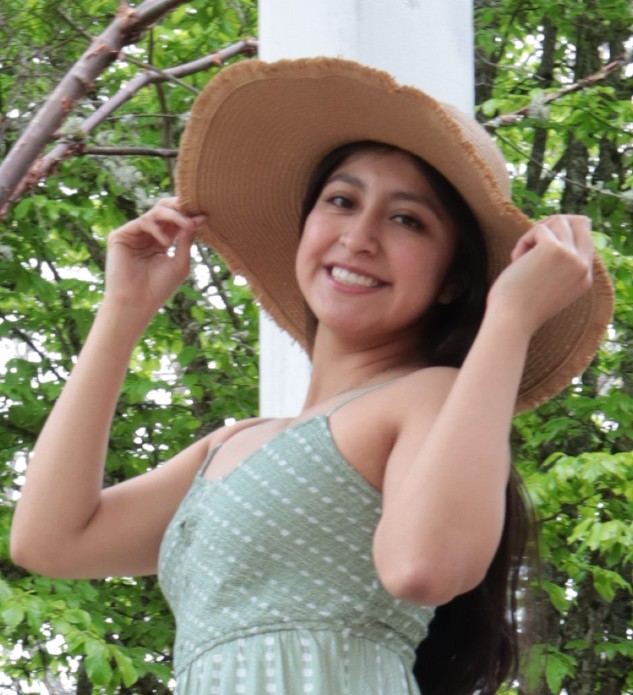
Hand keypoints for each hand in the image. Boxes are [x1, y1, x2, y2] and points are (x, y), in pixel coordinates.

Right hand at [105, 197, 205, 318]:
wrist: (137, 304)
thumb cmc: (159, 288)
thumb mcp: (180, 262)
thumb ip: (187, 239)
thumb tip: (197, 218)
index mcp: (162, 240)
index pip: (176, 220)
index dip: (189, 215)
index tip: (205, 215)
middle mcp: (147, 235)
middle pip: (164, 210)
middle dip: (180, 207)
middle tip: (194, 209)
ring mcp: (133, 234)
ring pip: (155, 212)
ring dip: (174, 216)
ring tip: (187, 225)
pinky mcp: (120, 236)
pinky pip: (142, 222)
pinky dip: (157, 229)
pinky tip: (166, 243)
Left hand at [487, 215, 593, 335]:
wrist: (511, 321)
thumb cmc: (519, 307)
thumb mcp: (547, 287)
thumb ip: (556, 267)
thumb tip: (547, 234)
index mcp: (584, 278)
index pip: (586, 239)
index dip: (561, 234)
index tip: (538, 244)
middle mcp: (583, 266)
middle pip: (580, 223)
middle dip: (552, 225)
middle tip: (530, 242)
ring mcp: (572, 257)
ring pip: (559, 221)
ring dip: (534, 234)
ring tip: (520, 257)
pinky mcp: (555, 249)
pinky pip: (539, 229)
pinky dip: (523, 242)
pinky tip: (515, 261)